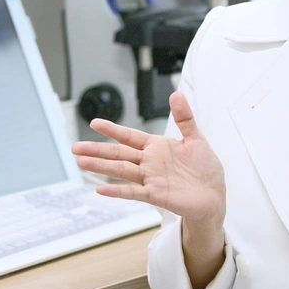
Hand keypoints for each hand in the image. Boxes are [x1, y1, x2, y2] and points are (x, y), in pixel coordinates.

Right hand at [71, 91, 225, 225]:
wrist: (214, 195)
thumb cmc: (205, 168)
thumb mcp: (196, 138)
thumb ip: (184, 117)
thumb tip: (176, 94)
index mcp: (157, 147)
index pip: (130, 136)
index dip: (113, 130)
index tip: (94, 123)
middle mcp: (150, 163)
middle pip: (119, 154)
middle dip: (97, 150)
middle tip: (75, 147)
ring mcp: (151, 179)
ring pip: (121, 171)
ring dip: (101, 167)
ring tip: (80, 162)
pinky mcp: (157, 194)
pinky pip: (134, 192)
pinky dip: (117, 191)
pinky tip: (100, 190)